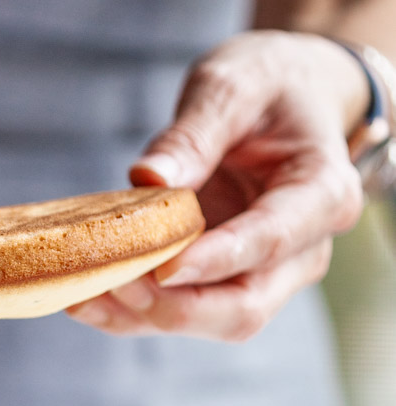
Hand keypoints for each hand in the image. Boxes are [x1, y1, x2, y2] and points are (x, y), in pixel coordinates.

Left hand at [66, 30, 366, 340]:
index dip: (216, 260)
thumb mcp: (234, 84)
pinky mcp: (230, 280)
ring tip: (83, 292)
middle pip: (245, 306)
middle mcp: (304, 248)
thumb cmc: (270, 85)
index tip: (162, 268)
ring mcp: (270, 272)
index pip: (270, 240)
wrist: (290, 97)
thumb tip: (149, 177)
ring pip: (214, 321)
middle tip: (113, 281)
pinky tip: (86, 299)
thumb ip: (195, 132)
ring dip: (148, 316)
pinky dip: (135, 313)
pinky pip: (186, 312)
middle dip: (176, 307)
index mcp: (323, 193)